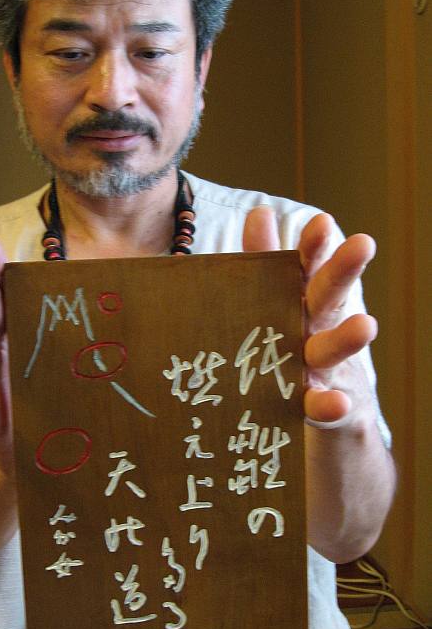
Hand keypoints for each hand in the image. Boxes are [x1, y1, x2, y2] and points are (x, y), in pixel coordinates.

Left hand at [243, 207, 377, 429]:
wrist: (317, 417)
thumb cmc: (285, 350)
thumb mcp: (269, 305)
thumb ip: (264, 262)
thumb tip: (261, 211)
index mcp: (296, 302)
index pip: (305, 268)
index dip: (314, 248)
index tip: (322, 221)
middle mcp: (313, 330)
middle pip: (327, 298)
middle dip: (342, 273)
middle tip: (363, 244)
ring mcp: (321, 368)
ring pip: (330, 350)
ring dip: (347, 339)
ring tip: (367, 326)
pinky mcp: (320, 407)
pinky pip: (320, 407)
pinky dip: (328, 405)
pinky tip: (336, 402)